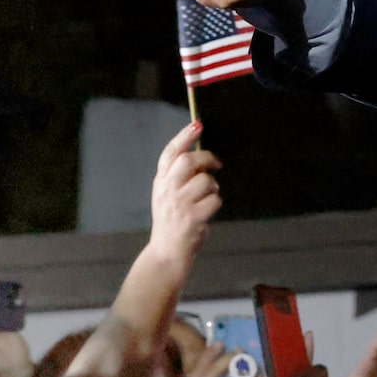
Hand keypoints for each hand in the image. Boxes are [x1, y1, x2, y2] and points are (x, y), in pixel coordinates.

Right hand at [143, 122, 221, 275]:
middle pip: (188, 161)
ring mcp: (179, 204)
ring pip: (206, 181)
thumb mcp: (166, 195)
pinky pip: (215, 200)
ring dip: (213, 187)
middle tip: (216, 164)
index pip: (170, 153)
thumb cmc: (171, 220)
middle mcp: (167, 191)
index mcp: (160, 182)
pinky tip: (207, 212)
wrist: (167, 252)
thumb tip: (199, 156)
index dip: (184, 136)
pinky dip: (216, 204)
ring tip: (207, 198)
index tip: (198, 124)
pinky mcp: (193, 218)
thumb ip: (177, 177)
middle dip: (206, 158)